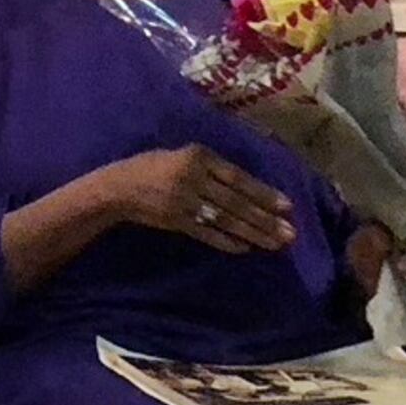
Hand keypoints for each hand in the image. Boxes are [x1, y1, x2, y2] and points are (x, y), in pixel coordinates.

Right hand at [101, 145, 299, 254]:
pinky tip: (244, 248)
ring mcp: (182, 201)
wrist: (116, 187)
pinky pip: (204, 233)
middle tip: (289, 232)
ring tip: (274, 242)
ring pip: (224, 219)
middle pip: (235, 201)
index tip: (287, 206)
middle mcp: (192, 178)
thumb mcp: (182, 156)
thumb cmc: (153, 167)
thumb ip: (210, 168)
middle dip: (264, 219)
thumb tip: (247, 189)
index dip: (263, 193)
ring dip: (251, 232)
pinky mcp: (174, 221)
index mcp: (198, 157)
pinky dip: (225, 241)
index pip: (238, 178)